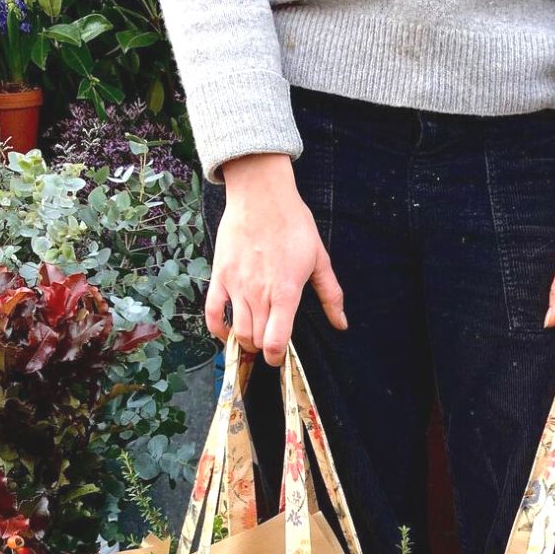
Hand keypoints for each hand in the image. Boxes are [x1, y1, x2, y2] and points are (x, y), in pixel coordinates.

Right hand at [205, 154, 345, 366]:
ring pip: (237, 331)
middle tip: (269, 345)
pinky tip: (228, 332)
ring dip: (245, 342)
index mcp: (285, 293)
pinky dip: (218, 329)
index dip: (277, 357)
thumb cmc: (293, 224)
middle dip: (263, 350)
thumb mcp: (320, 260)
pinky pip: (213, 313)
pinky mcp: (220, 277)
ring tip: (254, 338)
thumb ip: (331, 295)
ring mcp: (236, 286)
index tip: (279, 357)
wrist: (261, 196)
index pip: (276, 341)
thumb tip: (341, 323)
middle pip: (256, 340)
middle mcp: (259, 294)